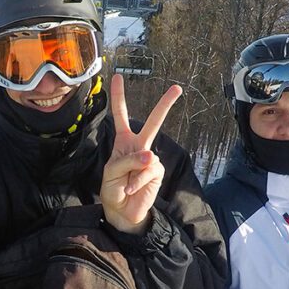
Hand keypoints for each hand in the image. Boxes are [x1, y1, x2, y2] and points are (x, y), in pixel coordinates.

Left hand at [100, 75, 180, 234]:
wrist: (122, 211)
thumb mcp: (110, 172)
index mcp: (123, 141)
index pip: (121, 116)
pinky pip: (148, 171)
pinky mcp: (157, 171)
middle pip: (152, 122)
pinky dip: (137, 181)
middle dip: (165, 105)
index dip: (119, 97)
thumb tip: (150, 156)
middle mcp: (138, 146)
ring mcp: (150, 159)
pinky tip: (132, 188)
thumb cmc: (113, 189)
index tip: (117, 76)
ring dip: (131, 172)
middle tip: (177, 88)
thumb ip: (126, 161)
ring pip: (145, 155)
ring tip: (125, 184)